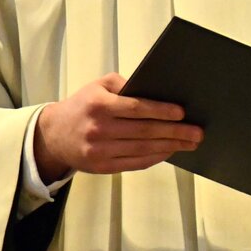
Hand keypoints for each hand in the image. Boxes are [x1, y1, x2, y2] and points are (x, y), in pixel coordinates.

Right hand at [34, 74, 199, 180]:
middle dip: (175, 132)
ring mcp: (99, 150)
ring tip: (189, 143)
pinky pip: (134, 163)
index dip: (162, 111)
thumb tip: (156, 90)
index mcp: (99, 105)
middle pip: (144, 131)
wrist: (53, 135)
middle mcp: (98, 129)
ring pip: (142, 149)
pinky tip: (169, 151)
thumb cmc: (83, 106)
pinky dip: (155, 157)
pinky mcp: (101, 167)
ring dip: (170, 146)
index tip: (182, 113)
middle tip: (197, 132)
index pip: (137, 108)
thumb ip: (125, 84)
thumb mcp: (98, 86)